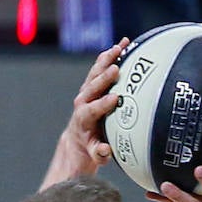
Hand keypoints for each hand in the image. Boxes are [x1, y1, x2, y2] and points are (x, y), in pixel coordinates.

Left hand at [60, 39, 127, 172]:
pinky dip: (110, 56)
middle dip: (104, 77)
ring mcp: (87, 91)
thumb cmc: (91, 148)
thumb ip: (100, 154)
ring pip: (96, 72)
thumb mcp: (95, 155)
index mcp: (83, 118)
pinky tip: (122, 46)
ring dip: (107, 59)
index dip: (102, 103)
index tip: (115, 98)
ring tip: (120, 48)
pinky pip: (100, 67)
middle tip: (116, 69)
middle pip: (92, 86)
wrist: (79, 138)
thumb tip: (106, 151)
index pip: (92, 108)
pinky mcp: (92, 85)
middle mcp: (83, 101)